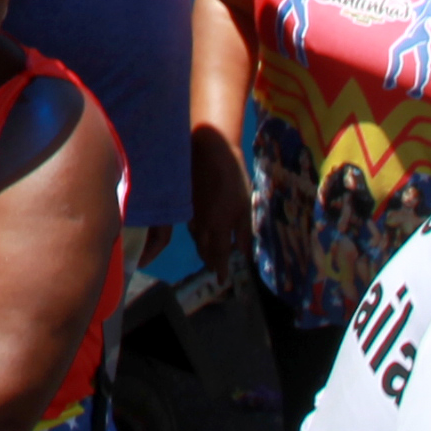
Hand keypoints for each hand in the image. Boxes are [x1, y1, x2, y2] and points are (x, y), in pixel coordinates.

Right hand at [187, 129, 254, 273]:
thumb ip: (244, 232)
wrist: (210, 150)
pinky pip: (190, 226)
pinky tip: (199, 232)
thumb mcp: (245, 206)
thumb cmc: (233, 177)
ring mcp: (191, 213)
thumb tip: (244, 254)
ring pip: (196, 238)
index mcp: (218, 227)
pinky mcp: (186, 202)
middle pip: (204, 249)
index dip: (221, 268)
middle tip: (215, 268)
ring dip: (202, 249)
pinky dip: (197, 234)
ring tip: (208, 255)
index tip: (222, 280)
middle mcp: (202, 225)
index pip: (219, 255)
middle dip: (210, 261)